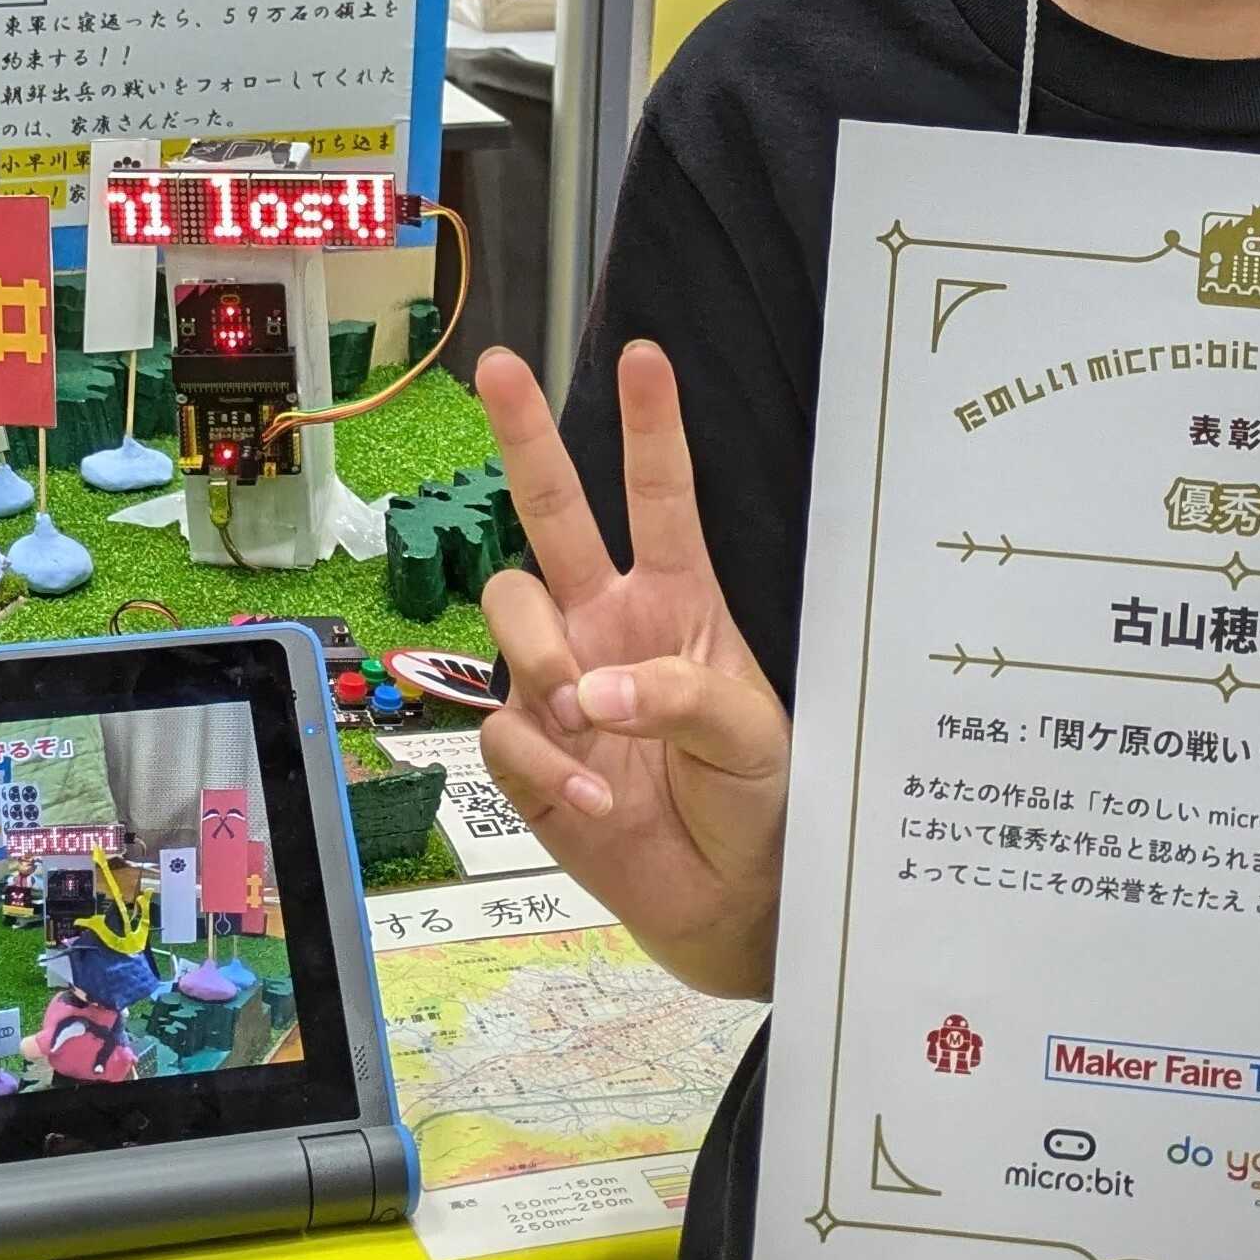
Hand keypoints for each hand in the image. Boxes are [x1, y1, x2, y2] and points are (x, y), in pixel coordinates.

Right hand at [472, 343, 792, 997]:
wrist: (731, 901)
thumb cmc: (759, 800)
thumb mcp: (749, 733)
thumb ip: (676, 693)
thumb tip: (585, 690)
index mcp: (678, 600)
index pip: (661, 498)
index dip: (649, 427)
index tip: (644, 358)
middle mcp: (607, 620)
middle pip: (552, 511)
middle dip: (526, 436)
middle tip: (500, 366)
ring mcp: (559, 680)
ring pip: (509, 608)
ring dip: (542, 654)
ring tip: (584, 714)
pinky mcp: (526, 751)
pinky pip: (502, 727)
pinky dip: (547, 763)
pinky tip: (596, 796)